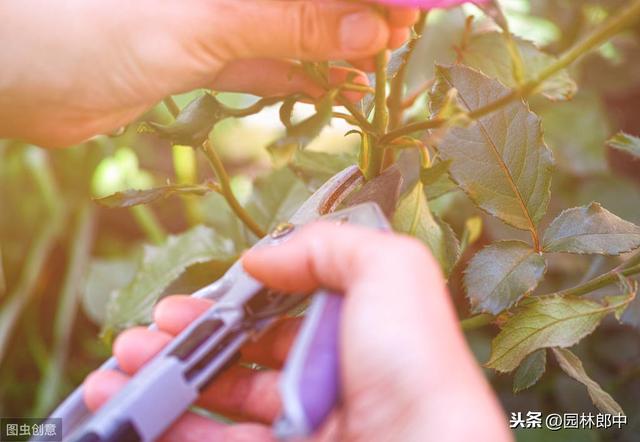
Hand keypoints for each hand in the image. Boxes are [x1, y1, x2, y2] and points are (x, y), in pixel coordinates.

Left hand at [0, 1, 416, 146]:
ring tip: (379, 67)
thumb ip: (287, 20)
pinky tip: (334, 87)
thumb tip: (368, 28)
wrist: (4, 76)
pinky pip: (261, 61)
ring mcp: (210, 10)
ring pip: (289, 25)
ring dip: (333, 46)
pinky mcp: (197, 50)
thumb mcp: (197, 18)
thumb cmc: (75, 23)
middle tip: (405, 38)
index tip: (415, 5)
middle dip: (358, 10)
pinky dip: (297, 77)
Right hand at [83, 223, 511, 440]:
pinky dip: (174, 430)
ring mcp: (301, 424)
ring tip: (117, 373)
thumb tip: (263, 256)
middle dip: (181, 344)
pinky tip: (137, 414)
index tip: (182, 304)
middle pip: (237, 358)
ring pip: (219, 402)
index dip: (224, 307)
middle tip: (137, 340)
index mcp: (346, 331)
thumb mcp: (390, 272)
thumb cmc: (416, 366)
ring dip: (163, 385)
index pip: (274, 315)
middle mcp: (322, 378)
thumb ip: (329, 245)